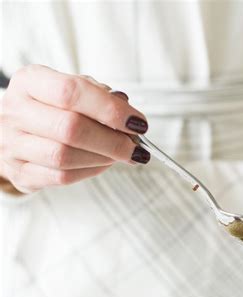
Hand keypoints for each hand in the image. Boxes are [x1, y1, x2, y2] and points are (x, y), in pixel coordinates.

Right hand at [0, 65, 150, 193]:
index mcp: (30, 82)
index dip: (110, 109)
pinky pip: (62, 177)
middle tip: (135, 146)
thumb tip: (129, 117)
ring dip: (104, 158)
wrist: (12, 133)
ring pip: (66, 156)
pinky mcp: (21, 173)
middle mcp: (17, 112)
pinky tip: (103, 164)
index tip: (137, 122)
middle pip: (71, 128)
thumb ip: (97, 97)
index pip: (72, 91)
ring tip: (121, 155)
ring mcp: (14, 145)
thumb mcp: (67, 90)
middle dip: (113, 140)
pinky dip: (91, 171)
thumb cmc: (48, 109)